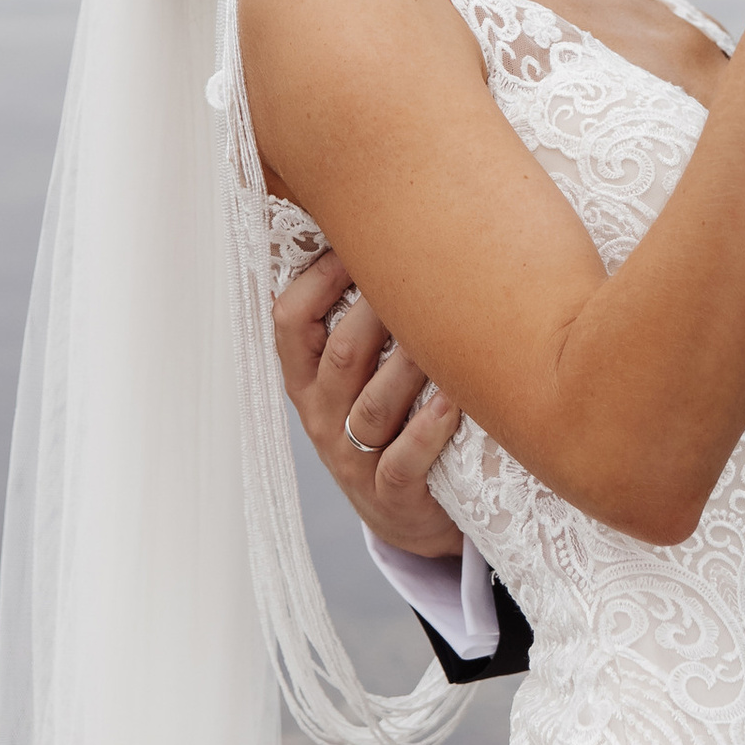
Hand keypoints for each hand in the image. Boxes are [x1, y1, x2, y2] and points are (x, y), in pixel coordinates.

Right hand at [274, 250, 467, 559]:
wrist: (408, 517)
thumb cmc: (393, 421)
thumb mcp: (362, 375)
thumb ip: (365, 317)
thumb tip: (396, 228)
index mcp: (307, 378)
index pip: (290, 320)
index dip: (321, 277)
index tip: (360, 243)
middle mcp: (321, 416)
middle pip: (341, 354)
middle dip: (380, 310)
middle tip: (424, 275)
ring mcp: (352, 460)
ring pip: (372, 405)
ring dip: (411, 365)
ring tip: (447, 335)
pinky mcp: (391, 497)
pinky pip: (403, 461)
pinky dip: (428, 428)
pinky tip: (455, 401)